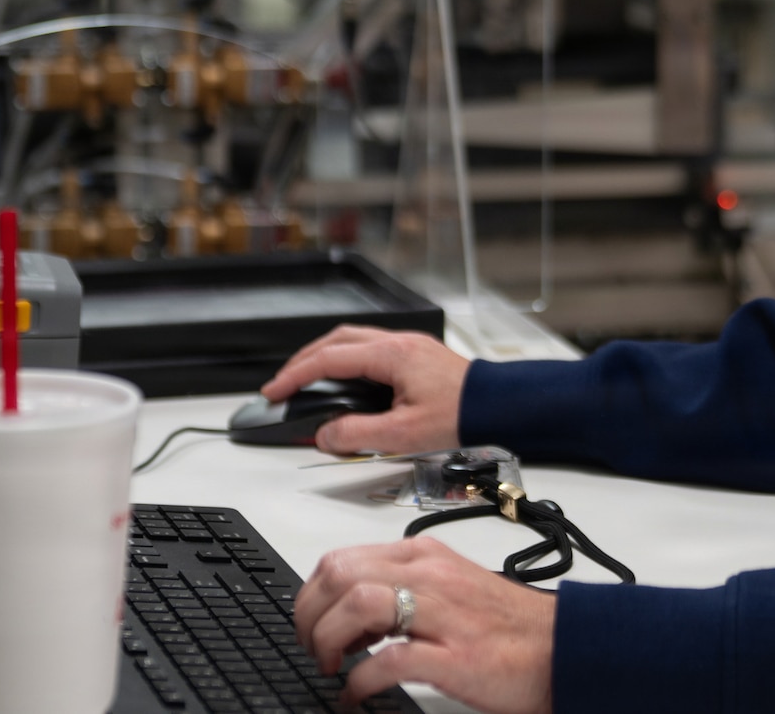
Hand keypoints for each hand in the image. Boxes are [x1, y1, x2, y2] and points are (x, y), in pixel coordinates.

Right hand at [262, 325, 468, 454]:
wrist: (500, 407)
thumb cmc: (462, 416)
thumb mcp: (403, 434)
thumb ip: (358, 435)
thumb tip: (326, 435)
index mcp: (392, 355)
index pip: (329, 359)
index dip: (296, 375)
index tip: (274, 391)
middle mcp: (399, 343)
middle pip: (338, 340)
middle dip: (305, 360)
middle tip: (284, 382)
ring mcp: (409, 346)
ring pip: (354, 340)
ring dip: (326, 357)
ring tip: (307, 380)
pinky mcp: (418, 355)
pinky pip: (372, 348)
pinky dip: (348, 360)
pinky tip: (345, 379)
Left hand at [297, 537, 553, 713]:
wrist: (562, 648)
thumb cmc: (508, 625)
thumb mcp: (450, 587)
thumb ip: (406, 585)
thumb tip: (352, 607)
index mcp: (426, 556)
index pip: (341, 559)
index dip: (312, 595)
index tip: (312, 623)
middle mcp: (431, 575)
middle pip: (339, 575)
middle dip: (310, 616)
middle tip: (313, 648)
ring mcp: (443, 614)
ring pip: (357, 605)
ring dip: (328, 640)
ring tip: (332, 666)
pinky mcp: (455, 656)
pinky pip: (389, 661)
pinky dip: (359, 682)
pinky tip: (356, 695)